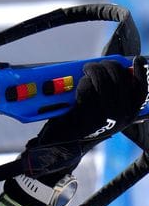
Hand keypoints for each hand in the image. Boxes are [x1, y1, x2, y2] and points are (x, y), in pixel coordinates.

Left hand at [22, 56, 148, 177]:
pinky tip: (80, 83)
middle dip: (107, 66)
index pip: (142, 91)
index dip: (141, 74)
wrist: (64, 145)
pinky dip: (83, 84)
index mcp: (129, 115)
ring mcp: (104, 117)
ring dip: (93, 72)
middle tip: (96, 64)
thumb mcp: (104, 111)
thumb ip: (112, 94)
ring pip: (102, 83)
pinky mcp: (86, 117)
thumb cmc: (83, 124)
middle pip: (120, 80)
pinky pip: (87, 92)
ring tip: (86, 70)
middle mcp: (120, 117)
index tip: (136, 60)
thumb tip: (113, 69)